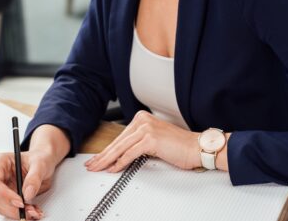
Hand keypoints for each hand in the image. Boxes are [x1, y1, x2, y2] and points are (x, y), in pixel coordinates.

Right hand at [0, 150, 59, 219]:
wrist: (43, 163)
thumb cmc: (38, 159)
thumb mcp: (40, 164)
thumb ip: (34, 178)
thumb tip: (27, 194)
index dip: (4, 194)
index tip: (20, 201)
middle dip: (13, 207)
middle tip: (30, 210)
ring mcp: (0, 187)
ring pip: (1, 206)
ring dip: (17, 212)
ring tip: (34, 210)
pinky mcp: (6, 197)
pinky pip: (9, 209)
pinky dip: (20, 213)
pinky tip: (32, 210)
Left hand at [85, 110, 200, 172]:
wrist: (196, 147)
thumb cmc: (179, 146)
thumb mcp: (154, 141)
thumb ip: (138, 144)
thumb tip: (122, 156)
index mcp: (142, 119)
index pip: (120, 137)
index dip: (107, 150)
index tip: (97, 158)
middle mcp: (143, 121)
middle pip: (118, 142)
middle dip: (103, 156)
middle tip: (91, 165)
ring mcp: (146, 128)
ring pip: (121, 148)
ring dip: (107, 160)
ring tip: (98, 168)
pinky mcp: (150, 139)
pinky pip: (130, 153)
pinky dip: (120, 162)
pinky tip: (113, 168)